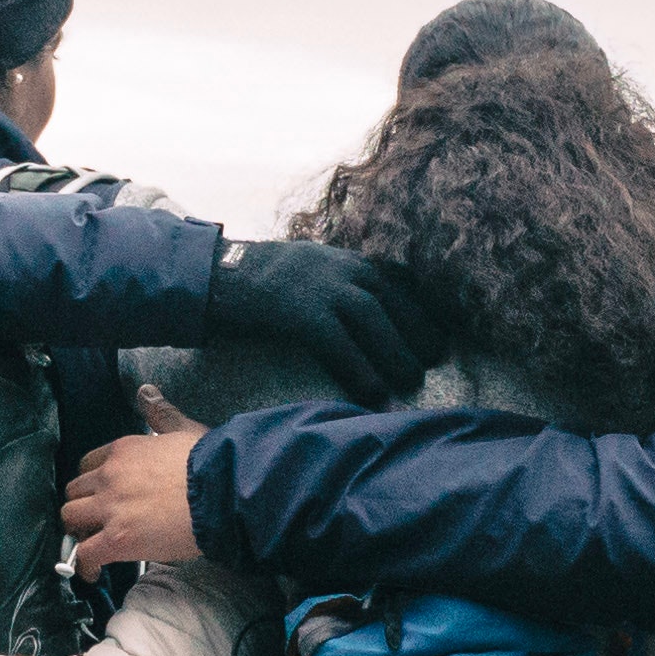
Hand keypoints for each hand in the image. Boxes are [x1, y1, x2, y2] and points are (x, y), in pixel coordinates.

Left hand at [61, 388, 207, 567]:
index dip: (95, 482)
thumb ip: (161, 414)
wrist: (222, 493)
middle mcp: (110, 476)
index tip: (104, 494)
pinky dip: (86, 565)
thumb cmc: (210, 463)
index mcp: (124, 450)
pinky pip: (85, 554)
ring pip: (71, 518)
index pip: (90, 464)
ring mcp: (110, 508)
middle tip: (98, 521)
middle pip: (74, 490)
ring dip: (79, 531)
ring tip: (94, 544)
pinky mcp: (117, 538)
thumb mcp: (183, 429)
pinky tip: (94, 573)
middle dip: (83, 505)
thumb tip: (146, 393)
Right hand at [210, 236, 429, 403]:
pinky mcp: (301, 312)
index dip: (424, 308)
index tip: (442, 332)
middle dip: (419, 332)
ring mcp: (322, 288)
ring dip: (397, 354)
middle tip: (434, 362)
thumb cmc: (261, 282)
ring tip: (411, 382)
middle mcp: (343, 268)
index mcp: (348, 259)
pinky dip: (361, 372)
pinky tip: (374, 395)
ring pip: (375, 320)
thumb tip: (370, 315)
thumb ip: (342, 284)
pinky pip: (341, 345)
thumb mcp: (312, 269)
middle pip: (396, 302)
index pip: (402, 280)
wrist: (212, 276)